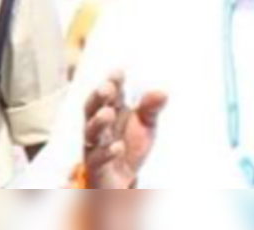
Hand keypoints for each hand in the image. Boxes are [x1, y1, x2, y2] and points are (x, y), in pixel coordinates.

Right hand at [82, 72, 168, 188]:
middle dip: (98, 98)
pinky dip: (106, 152)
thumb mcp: (145, 125)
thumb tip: (162, 91)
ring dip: (97, 123)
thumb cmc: (130, 146)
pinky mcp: (97, 167)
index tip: (119, 72)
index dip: (112, 83)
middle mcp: (98, 127)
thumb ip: (150, 108)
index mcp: (110, 112)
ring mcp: (95, 146)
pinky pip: (97, 159)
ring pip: (91, 133)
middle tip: (106, 87)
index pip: (109, 95)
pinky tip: (117, 146)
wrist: (123, 181)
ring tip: (107, 113)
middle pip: (92, 109)